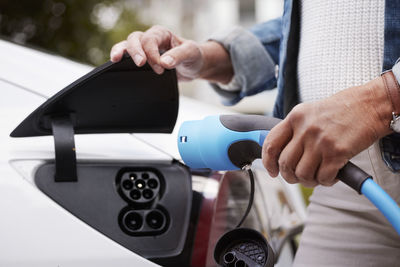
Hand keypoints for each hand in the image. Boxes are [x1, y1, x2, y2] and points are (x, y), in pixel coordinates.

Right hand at [110, 25, 232, 82]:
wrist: (194, 66)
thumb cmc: (193, 56)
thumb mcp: (191, 54)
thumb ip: (179, 56)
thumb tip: (165, 62)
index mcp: (162, 34)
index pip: (150, 40)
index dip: (153, 54)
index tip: (161, 67)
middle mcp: (150, 39)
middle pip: (134, 39)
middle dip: (135, 51)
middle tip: (140, 63)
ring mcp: (144, 50)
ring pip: (126, 46)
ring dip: (120, 52)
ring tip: (115, 60)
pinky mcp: (141, 61)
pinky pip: (126, 59)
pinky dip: (120, 62)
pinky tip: (116, 67)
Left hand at [262, 77, 392, 186]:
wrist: (370, 105)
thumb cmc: (342, 110)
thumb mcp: (311, 112)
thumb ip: (295, 129)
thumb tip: (281, 153)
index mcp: (295, 117)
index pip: (271, 143)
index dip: (268, 162)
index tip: (272, 171)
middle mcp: (305, 129)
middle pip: (285, 163)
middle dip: (290, 176)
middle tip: (299, 177)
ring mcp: (320, 141)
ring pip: (302, 174)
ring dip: (309, 181)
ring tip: (317, 176)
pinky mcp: (336, 153)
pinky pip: (322, 178)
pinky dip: (326, 182)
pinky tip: (332, 175)